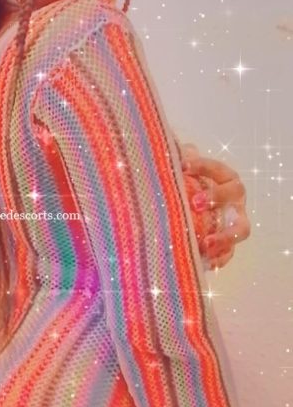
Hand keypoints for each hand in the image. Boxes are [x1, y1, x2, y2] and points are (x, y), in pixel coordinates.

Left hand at [178, 142, 250, 269]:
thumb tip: (166, 145)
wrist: (185, 217)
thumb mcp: (179, 172)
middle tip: (195, 202)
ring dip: (225, 236)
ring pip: (240, 229)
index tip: (182, 166)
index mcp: (224, 179)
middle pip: (235, 193)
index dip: (203, 166)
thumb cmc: (185, 189)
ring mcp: (233, 224)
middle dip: (217, 196)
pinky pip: (228, 254)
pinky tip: (205, 261)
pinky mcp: (227, 247)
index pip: (218, 169)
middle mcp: (234, 201)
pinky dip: (219, 259)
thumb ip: (176, 157)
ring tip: (205, 243)